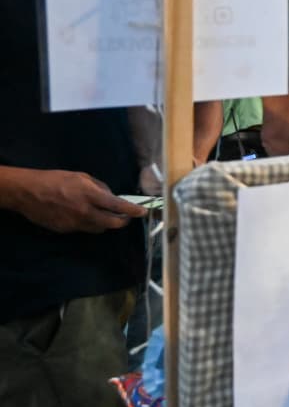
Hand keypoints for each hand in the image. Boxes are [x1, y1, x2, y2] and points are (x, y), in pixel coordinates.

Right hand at [10, 169, 146, 233]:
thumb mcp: (81, 177)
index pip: (118, 206)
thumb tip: (111, 196)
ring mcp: (75, 223)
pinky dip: (89, 223)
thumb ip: (99, 187)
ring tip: (104, 214)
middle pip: (112, 223)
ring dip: (106, 223)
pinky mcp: (65, 230)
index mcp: (90, 196)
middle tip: (126, 216)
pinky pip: (84, 229)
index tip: (143, 212)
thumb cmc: (55, 180)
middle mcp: (85, 212)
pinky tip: (83, 215)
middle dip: (123, 221)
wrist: (28, 192)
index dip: (133, 210)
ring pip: (99, 228)